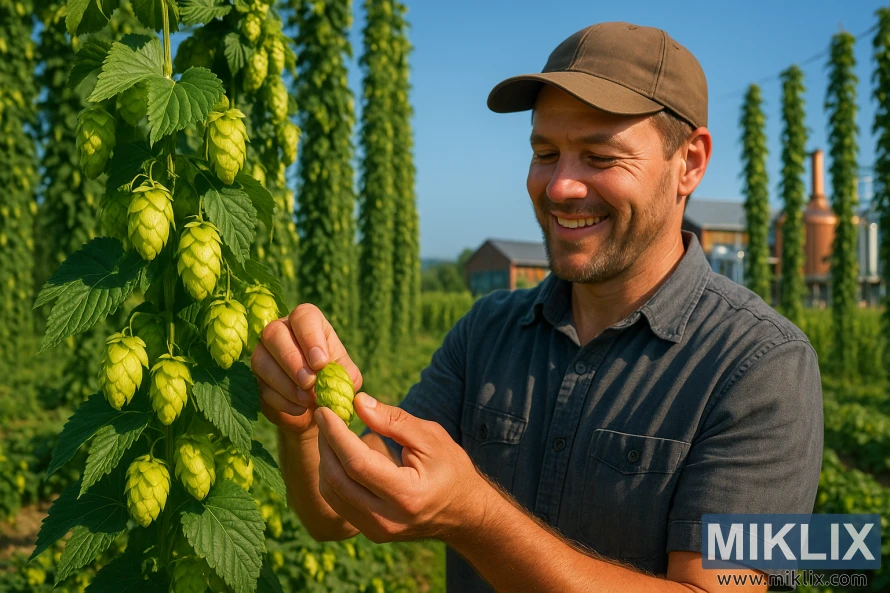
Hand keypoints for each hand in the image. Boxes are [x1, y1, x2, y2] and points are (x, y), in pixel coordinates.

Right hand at [251, 303, 361, 434]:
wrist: (317, 409)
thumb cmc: (334, 382)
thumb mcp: (347, 376)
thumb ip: (344, 373)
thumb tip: (336, 375)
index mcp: (308, 323)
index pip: (304, 317)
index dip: (310, 338)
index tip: (320, 363)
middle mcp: (281, 331)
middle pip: (274, 333)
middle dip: (292, 360)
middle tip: (309, 382)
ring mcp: (263, 353)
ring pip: (262, 360)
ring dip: (285, 383)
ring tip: (306, 400)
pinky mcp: (254, 378)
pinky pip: (259, 386)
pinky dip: (280, 400)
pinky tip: (298, 409)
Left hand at [314, 392, 488, 542]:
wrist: (464, 513)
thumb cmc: (451, 469)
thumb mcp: (431, 437)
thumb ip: (394, 420)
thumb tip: (359, 402)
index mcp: (407, 494)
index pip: (357, 463)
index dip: (336, 434)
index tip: (325, 410)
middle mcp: (388, 518)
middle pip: (338, 479)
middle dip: (326, 444)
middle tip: (325, 416)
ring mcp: (377, 530)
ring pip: (331, 493)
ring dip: (326, 460)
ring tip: (331, 433)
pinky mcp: (371, 532)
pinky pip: (339, 503)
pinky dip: (333, 476)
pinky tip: (339, 455)